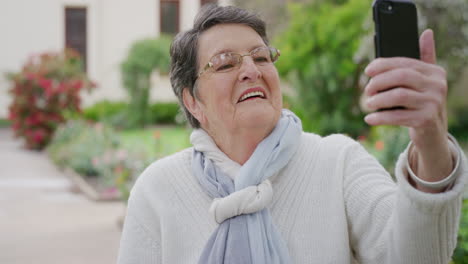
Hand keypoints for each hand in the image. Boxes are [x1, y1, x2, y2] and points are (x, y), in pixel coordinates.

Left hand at [363, 29, 452, 191]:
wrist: (433, 133)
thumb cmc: (422, 102)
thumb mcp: (425, 81)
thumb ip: (425, 57)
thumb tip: (426, 33)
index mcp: (434, 72)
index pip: (404, 63)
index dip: (383, 65)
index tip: (367, 71)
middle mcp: (437, 85)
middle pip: (401, 76)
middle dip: (379, 82)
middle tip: (367, 91)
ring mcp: (433, 103)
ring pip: (398, 96)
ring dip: (378, 100)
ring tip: (368, 104)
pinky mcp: (426, 120)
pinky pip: (397, 116)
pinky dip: (380, 118)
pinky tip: (369, 119)